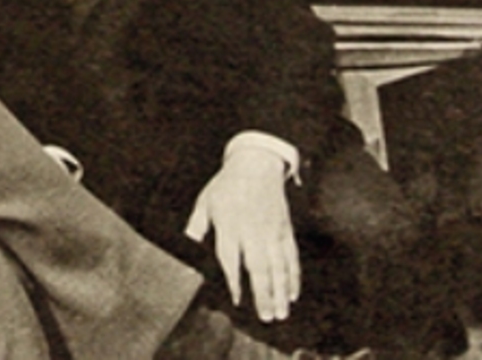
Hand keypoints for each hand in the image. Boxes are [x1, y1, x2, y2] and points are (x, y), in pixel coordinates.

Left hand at [184, 146, 299, 322]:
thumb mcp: (206, 200)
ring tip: (280, 313)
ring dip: (280, 292)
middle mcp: (252, 230)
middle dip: (263, 294)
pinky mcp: (284, 229)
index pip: (231, 257)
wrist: (257, 164)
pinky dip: (293, 276)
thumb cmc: (226, 185)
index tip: (237, 300)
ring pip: (279, 266)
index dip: (234, 280)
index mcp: (229, 224)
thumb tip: (188, 242)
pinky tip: (292, 294)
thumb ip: (198, 224)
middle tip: (266, 317)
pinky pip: (291, 257)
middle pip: (259, 267)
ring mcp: (271, 231)